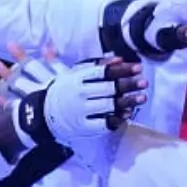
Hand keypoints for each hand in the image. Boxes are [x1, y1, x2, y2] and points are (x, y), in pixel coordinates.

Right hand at [19, 58, 147, 167]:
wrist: (43, 115)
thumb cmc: (64, 91)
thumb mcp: (75, 74)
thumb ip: (97, 65)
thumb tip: (118, 58)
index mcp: (77, 78)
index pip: (103, 72)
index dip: (122, 69)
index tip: (138, 67)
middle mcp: (79, 94)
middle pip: (108, 88)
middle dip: (128, 84)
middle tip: (144, 81)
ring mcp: (81, 111)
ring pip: (108, 105)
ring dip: (127, 101)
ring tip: (143, 97)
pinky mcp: (83, 127)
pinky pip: (103, 123)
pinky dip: (117, 119)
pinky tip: (128, 114)